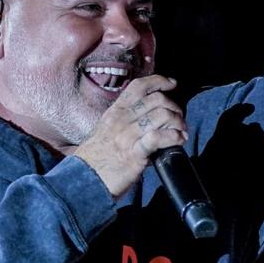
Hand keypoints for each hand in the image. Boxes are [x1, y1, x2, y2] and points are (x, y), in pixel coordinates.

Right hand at [72, 75, 186, 196]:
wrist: (82, 181)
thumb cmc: (95, 159)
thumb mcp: (106, 131)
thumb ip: (124, 120)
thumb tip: (147, 116)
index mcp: (115, 112)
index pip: (138, 86)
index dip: (158, 81)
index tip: (172, 84)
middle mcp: (121, 120)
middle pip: (156, 100)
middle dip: (174, 108)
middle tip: (179, 119)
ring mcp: (127, 136)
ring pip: (161, 115)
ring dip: (178, 123)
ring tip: (181, 132)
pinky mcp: (134, 153)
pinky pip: (159, 137)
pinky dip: (174, 137)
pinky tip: (178, 141)